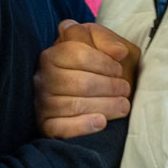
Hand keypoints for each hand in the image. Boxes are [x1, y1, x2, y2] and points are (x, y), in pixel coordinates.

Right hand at [35, 20, 139, 138]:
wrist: (88, 97)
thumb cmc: (94, 66)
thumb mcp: (99, 45)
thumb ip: (107, 40)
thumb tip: (119, 51)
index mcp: (51, 55)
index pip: (77, 54)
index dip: (104, 63)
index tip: (119, 70)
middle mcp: (42, 78)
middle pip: (80, 82)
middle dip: (109, 86)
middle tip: (125, 89)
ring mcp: (42, 103)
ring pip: (74, 105)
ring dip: (105, 106)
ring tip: (123, 106)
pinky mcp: (45, 126)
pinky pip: (62, 128)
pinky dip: (83, 126)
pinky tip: (101, 122)